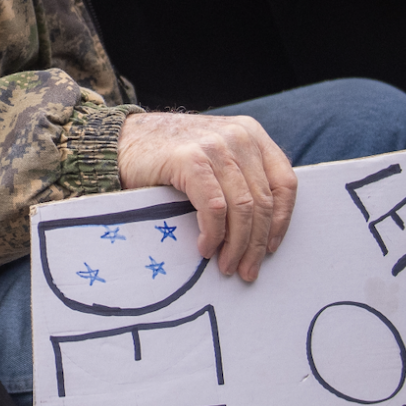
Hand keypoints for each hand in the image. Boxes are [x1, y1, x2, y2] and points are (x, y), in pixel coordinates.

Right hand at [117, 112, 297, 281]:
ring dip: (237, 245)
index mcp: (251, 134)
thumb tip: (263, 228)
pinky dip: (213, 234)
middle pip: (263, 201)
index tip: (271, 248)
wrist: (119, 141)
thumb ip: (240, 175)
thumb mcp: (215, 156)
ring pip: (242, 208)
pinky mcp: (190, 160)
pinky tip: (206, 248)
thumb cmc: (167, 156)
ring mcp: (214, 146)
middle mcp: (238, 136)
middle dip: (256, 243)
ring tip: (226, 265)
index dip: (282, 220)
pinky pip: (215, 208)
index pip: (285, 183)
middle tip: (246, 270)